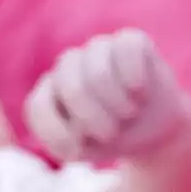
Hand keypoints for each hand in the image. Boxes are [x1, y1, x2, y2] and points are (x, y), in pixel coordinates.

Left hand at [26, 29, 190, 163]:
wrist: (152, 128)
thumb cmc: (109, 139)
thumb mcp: (83, 150)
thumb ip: (66, 141)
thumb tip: (74, 125)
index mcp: (48, 93)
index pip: (39, 105)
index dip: (57, 131)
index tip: (79, 151)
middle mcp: (68, 66)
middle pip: (71, 88)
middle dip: (92, 118)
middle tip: (110, 134)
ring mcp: (97, 49)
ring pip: (98, 72)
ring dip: (116, 102)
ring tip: (128, 114)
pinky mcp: (129, 40)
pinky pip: (126, 49)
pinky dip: (134, 75)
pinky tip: (139, 91)